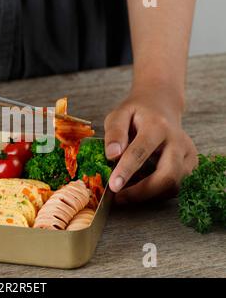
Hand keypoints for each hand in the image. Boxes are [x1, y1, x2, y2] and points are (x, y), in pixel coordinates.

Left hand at [104, 86, 197, 203]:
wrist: (161, 106)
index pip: (141, 151)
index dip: (126, 170)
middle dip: (142, 192)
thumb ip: (115, 133)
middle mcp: (178, 141)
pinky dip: (157, 192)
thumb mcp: (120, 114)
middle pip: (167, 175)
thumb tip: (112, 155)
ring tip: (126, 192)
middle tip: (119, 197)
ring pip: (174, 185)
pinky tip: (141, 188)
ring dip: (149, 195)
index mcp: (157, 126)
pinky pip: (176, 186)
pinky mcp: (191, 164)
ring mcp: (188, 154)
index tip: (113, 186)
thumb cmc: (137, 113)